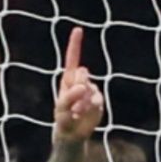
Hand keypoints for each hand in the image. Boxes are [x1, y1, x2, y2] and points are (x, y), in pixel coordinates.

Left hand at [52, 27, 102, 144]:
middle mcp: (81, 81)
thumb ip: (70, 96)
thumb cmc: (62, 118)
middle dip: (78, 87)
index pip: (72, 58)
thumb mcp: (61, 108)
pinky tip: (83, 115)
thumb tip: (82, 86)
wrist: (72, 132)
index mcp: (69, 78)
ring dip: (83, 103)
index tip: (78, 29)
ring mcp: (91, 90)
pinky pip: (97, 100)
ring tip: (76, 113)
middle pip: (83, 74)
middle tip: (72, 102)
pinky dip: (90, 109)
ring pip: (90, 89)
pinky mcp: (99, 100)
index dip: (75, 44)